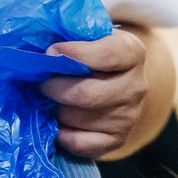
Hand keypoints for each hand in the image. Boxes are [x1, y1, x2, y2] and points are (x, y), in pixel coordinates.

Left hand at [44, 25, 150, 159]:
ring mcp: (129, 116)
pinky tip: (58, 121)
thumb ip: (70, 35)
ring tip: (50, 100)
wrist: (114, 80)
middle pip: (86, 94)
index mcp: (132, 53)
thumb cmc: (92, 53)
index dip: (74, 53)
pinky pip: (79, 143)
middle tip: (40, 83)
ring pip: (77, 118)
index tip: (49, 52)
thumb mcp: (88, 35)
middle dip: (54, 88)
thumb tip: (44, 49)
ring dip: (55, 110)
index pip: (107, 55)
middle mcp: (137, 86)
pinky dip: (61, 133)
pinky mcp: (118, 140)